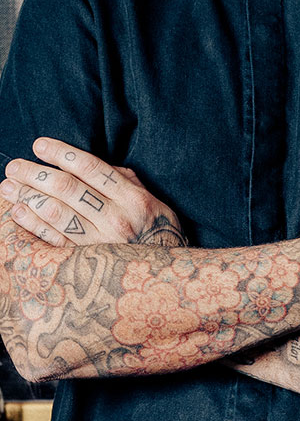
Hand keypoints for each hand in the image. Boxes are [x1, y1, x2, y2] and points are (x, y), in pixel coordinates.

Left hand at [0, 137, 185, 247]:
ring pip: (56, 212)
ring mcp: (100, 241)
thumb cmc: (156, 231)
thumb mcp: (151, 200)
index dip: (62, 154)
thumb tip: (89, 166)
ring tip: (8, 186)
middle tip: (14, 166)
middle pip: (68, 188)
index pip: (91, 168)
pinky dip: (32, 224)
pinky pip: (53, 239)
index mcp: (133, 198)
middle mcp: (116, 218)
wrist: (163, 275)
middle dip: (35, 174)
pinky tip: (17, 212)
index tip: (39, 145)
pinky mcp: (86, 261)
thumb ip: (123, 180)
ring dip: (27, 196)